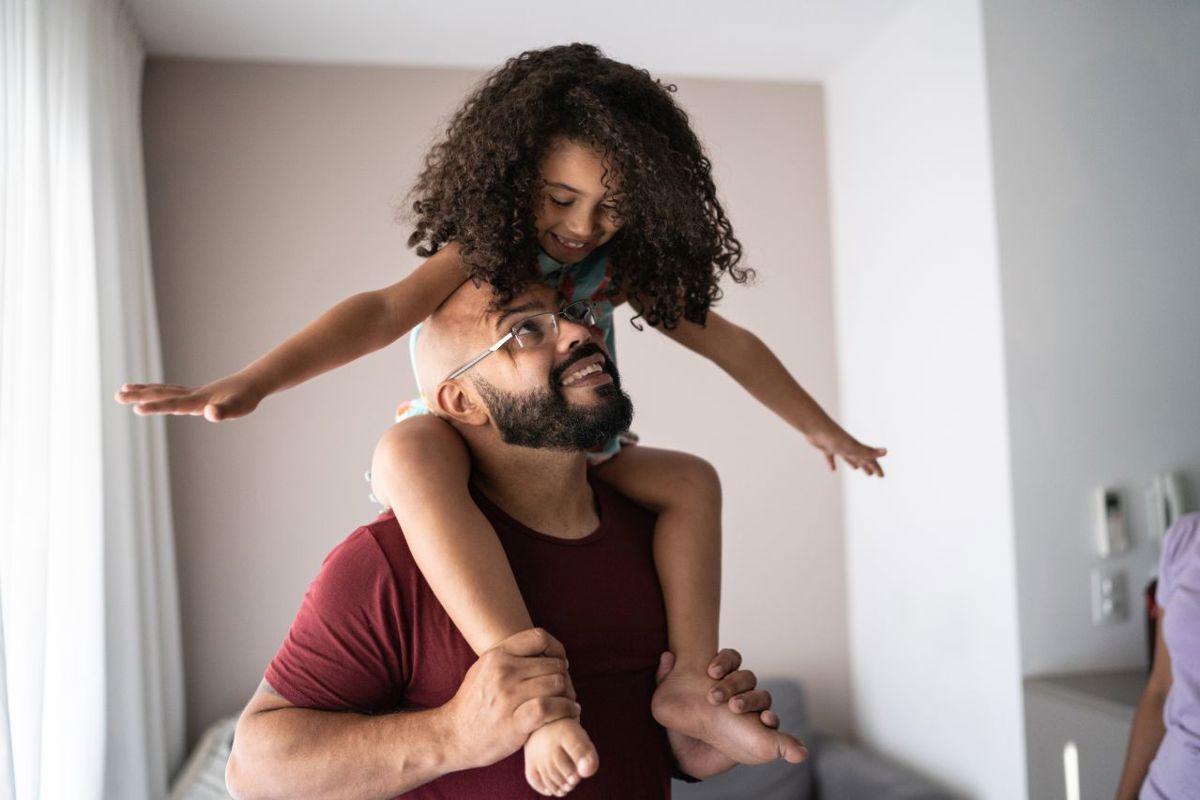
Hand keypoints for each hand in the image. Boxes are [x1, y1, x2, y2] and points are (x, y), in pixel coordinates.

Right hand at [114, 371, 262, 421]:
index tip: (136, 408)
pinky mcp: (195, 395)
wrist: (252, 383)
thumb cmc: (246, 398)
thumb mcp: (238, 408)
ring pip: (163, 391)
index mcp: (198, 400)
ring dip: (143, 391)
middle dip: (139, 396)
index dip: (155, 407)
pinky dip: (157, 392)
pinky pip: (170, 393)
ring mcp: (192, 394)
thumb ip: (223, 411)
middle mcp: (191, 396)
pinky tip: (150, 395)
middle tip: (117, 395)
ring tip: (122, 390)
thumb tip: (210, 413)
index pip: (173, 404)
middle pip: (161, 394)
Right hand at [440, 628, 579, 771]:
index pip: (539, 637)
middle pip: (552, 664)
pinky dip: (566, 709)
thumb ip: (508, 656)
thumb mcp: (483, 669)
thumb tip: (540, 648)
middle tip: (567, 689)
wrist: (452, 736)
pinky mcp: (515, 721)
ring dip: (568, 694)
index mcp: (497, 655)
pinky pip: (551, 708)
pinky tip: (570, 712)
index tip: (559, 663)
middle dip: (565, 676)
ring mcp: (509, 696)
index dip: (556, 649)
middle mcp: (503, 671)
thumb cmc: (472, 703)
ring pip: (556, 683)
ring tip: (570, 702)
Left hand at [659, 649, 806, 779]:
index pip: (732, 658)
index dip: (724, 661)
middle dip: (733, 683)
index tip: (710, 671)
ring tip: (735, 708)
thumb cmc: (682, 721)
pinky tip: (767, 722)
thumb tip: (668, 655)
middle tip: (714, 698)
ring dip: (751, 700)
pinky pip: (776, 729)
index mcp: (722, 678)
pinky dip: (776, 725)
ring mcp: (753, 712)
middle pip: (747, 677)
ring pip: (762, 696)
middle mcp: (740, 692)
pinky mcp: (761, 736)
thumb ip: (666, 678)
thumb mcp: (667, 700)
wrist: (687, 753)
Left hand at [806, 422, 886, 476]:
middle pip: (860, 458)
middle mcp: (849, 447)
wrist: (816, 427)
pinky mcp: (826, 448)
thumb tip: (886, 451)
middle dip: (866, 465)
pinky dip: (832, 463)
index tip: (881, 476)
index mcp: (857, 448)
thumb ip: (869, 452)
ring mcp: (838, 447)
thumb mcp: (853, 448)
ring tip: (856, 469)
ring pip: (848, 457)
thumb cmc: (835, 437)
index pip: (870, 459)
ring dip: (853, 463)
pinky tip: (832, 470)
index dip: (876, 468)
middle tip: (871, 474)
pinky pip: (831, 457)